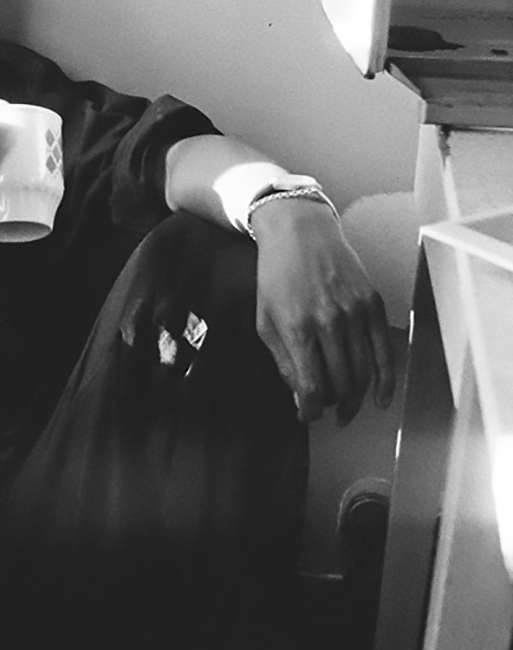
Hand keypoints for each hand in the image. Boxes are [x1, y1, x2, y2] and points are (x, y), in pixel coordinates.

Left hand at [251, 197, 395, 424]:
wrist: (300, 233)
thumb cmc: (276, 277)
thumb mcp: (264, 320)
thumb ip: (283, 361)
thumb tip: (301, 399)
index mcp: (297, 327)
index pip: (312, 386)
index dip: (311, 410)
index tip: (307, 416)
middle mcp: (330, 321)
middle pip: (342, 384)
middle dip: (334, 406)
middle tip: (327, 411)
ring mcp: (356, 312)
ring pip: (364, 372)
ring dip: (356, 398)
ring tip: (347, 409)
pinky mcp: (374, 304)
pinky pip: (385, 352)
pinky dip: (385, 380)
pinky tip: (379, 399)